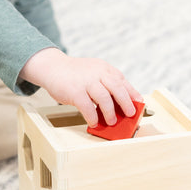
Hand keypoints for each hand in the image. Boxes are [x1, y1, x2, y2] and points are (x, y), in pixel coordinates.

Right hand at [20, 48, 142, 125]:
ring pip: (105, 98)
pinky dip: (92, 116)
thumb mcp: (93, 72)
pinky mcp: (74, 91)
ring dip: (110, 112)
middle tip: (130, 114)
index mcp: (104, 68)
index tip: (139, 103)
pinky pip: (87, 107)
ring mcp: (86, 81)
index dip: (132, 93)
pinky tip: (93, 122)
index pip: (122, 81)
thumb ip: (105, 84)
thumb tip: (119, 104)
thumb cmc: (74, 74)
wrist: (52, 67)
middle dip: (126, 103)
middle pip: (117, 88)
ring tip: (111, 121)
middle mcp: (97, 73)